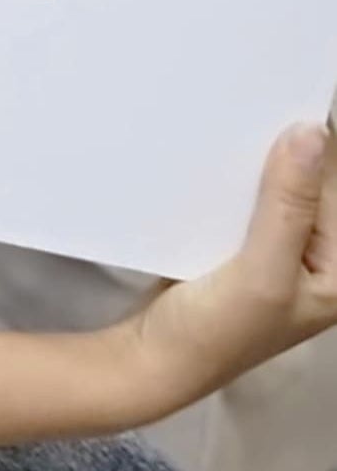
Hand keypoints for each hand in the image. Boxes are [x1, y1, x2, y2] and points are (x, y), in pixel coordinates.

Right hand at [118, 122, 336, 418]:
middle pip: (311, 184)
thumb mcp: (263, 272)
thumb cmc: (217, 333)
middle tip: (252, 117)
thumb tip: (311, 132)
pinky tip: (215, 164)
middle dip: (286, 153)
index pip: (335, 190)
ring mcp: (278, 251)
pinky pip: (249, 197)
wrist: (152, 358)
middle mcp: (316, 258)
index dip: (314, 151)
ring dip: (257, 162)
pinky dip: (234, 178)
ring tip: (232, 135)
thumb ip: (288, 204)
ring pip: (278, 186)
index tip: (285, 112)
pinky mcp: (243, 244)